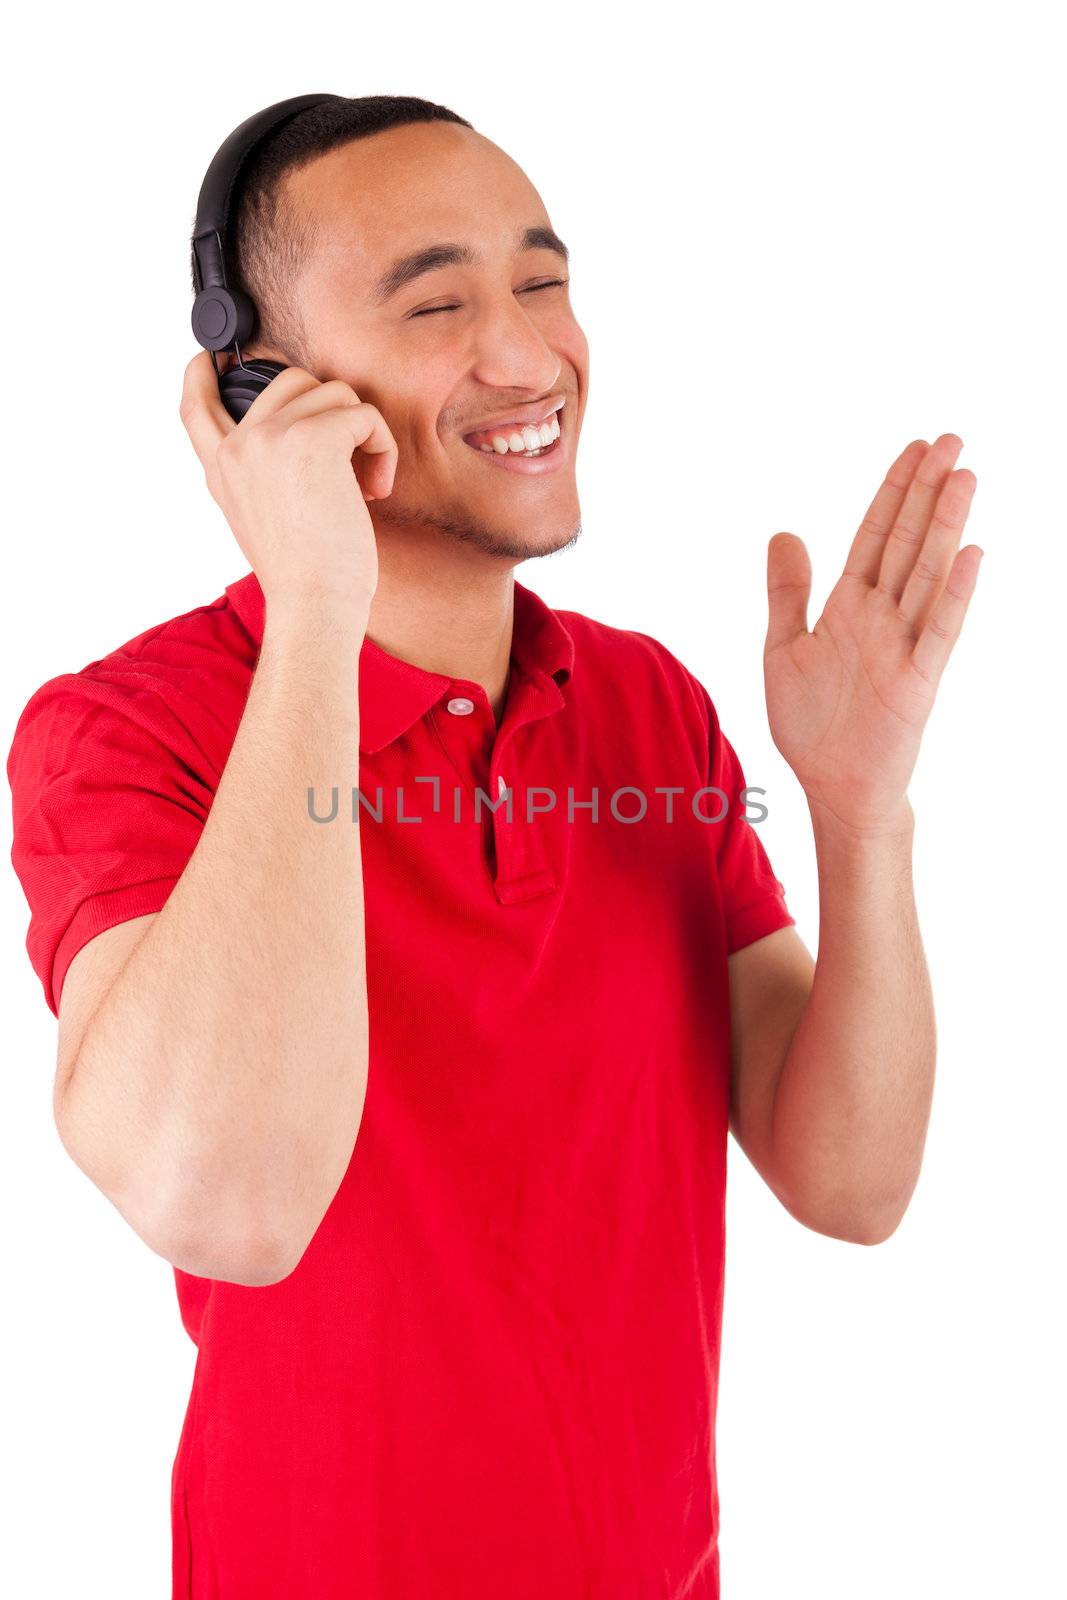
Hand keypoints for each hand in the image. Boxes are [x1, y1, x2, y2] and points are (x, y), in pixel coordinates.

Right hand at [179, 353, 397, 612]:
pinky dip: (383, 447)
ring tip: (366, 484)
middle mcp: (239, 446)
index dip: (201, 373)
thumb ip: (261, 475)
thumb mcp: (259, 521)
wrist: (313, 606)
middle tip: (350, 463)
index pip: (195, 406)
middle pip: (290, 379)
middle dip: (332, 411)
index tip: (211, 358)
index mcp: (221, 470)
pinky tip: (376, 489)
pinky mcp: (313, 438)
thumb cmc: (303, 578)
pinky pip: (364, 414)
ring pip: (334, 392)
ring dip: (363, 433)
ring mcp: (272, 437)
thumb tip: (296, 435)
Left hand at [764, 434, 981, 834]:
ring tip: (965, 476)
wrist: (832, 786)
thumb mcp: (783, 647)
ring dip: (945, 525)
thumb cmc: (812, 723)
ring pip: (927, 573)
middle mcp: (881, 618)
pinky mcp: (917, 682)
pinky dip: (954, 594)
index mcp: (849, 607)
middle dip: (926, 490)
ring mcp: (904, 646)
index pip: (875, 535)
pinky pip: (939, 631)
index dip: (892, 491)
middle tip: (952, 439)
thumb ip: (787, 591)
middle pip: (906, 541)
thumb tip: (785, 532)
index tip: (915, 448)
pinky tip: (971, 552)